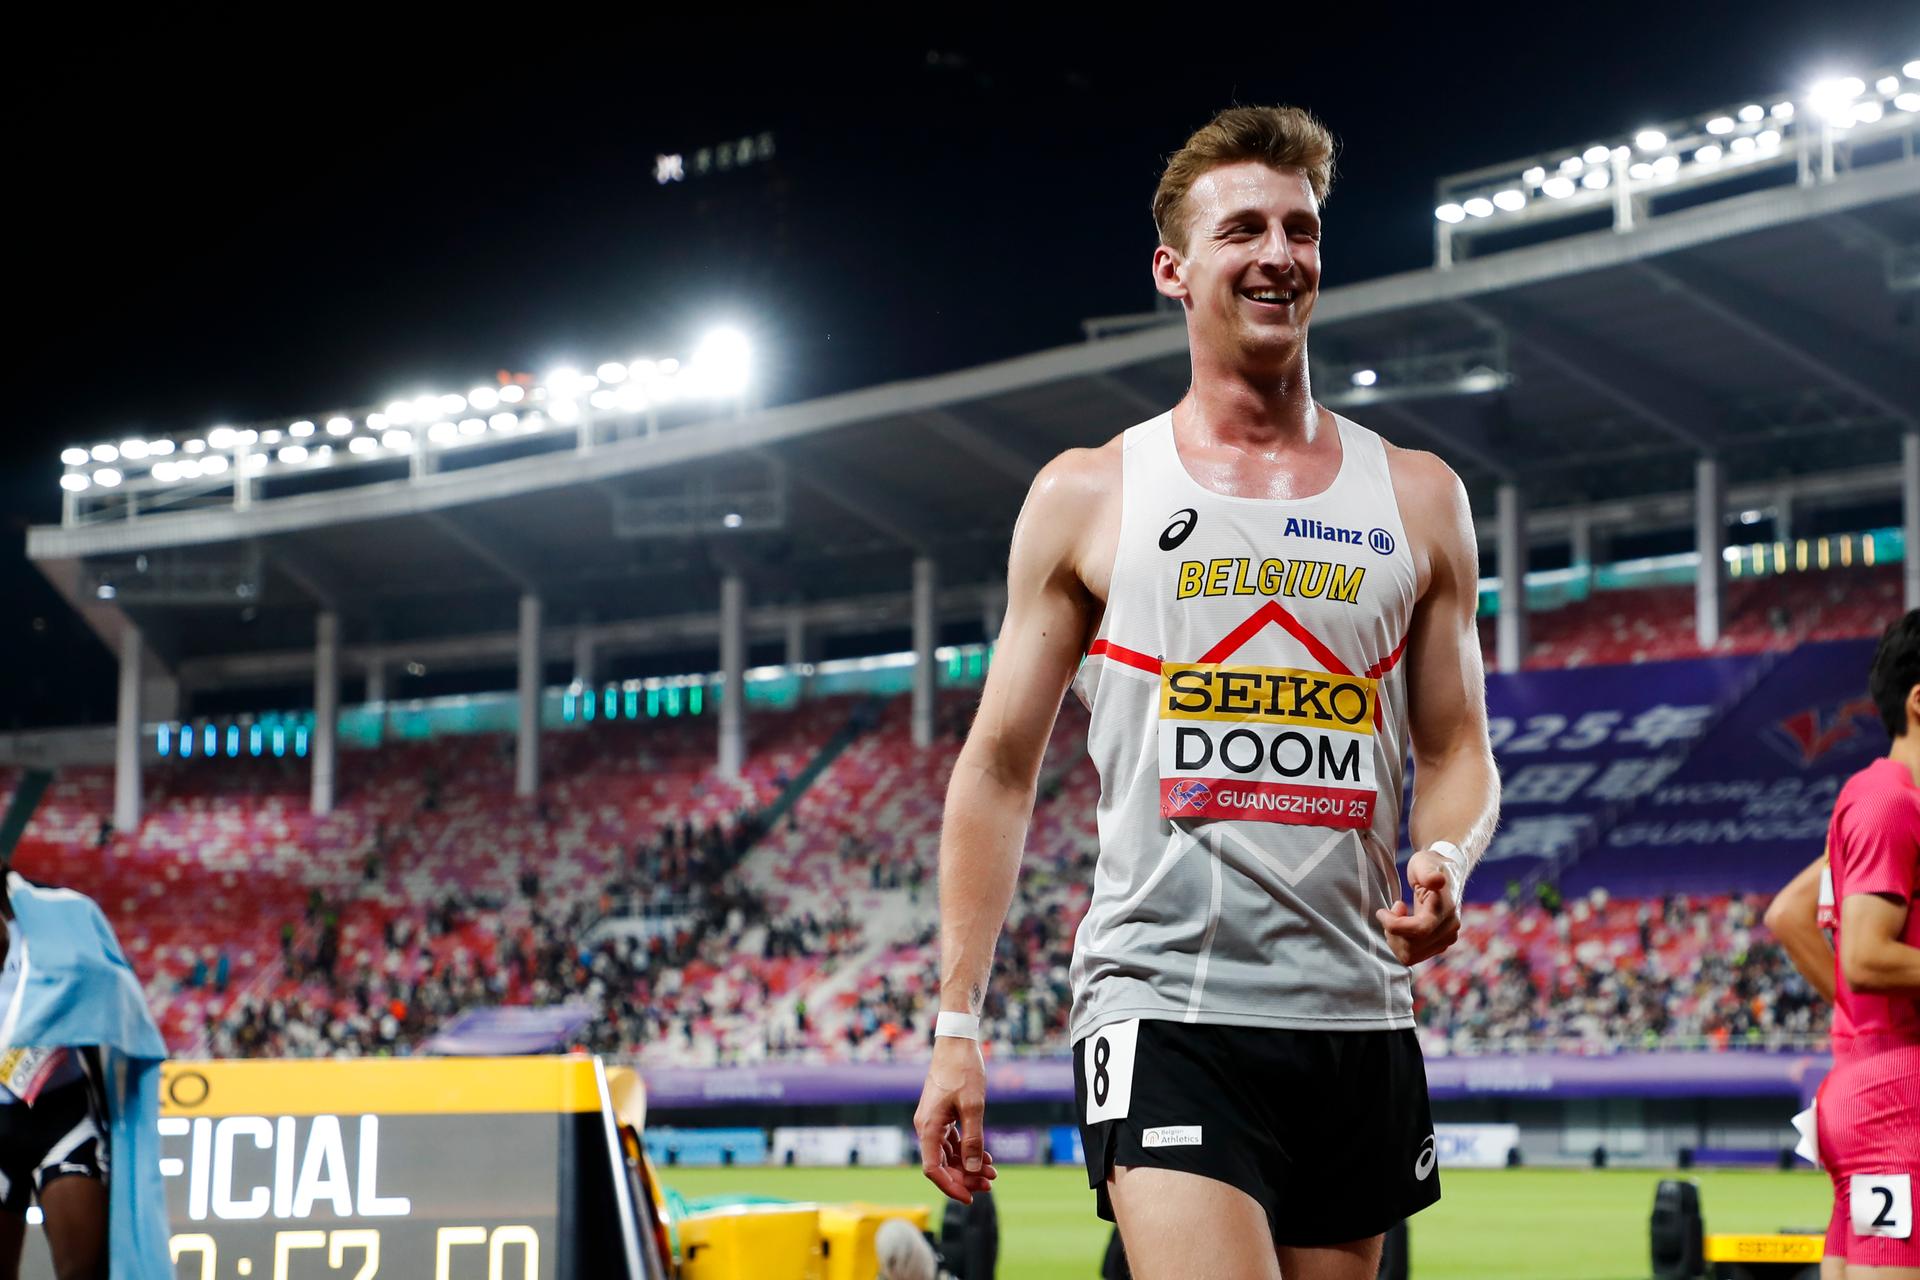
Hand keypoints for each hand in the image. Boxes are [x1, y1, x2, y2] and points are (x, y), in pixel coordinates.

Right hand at [913, 1035, 997, 1202]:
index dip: (951, 1186)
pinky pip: (952, 1141)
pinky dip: (967, 1150)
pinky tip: (986, 1157)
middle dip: (965, 1177)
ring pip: (948, 1154)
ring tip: (992, 1173)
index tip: (970, 1197)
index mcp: (928, 1127)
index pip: (933, 1169)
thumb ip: (973, 1139)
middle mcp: (926, 1127)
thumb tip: (972, 1168)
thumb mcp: (973, 1106)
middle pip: (941, 1164)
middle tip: (990, 1184)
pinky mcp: (941, 1115)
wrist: (957, 1041)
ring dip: (968, 1165)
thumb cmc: (963, 1070)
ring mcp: (933, 1121)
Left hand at [1374, 849, 1461, 965]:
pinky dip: (1401, 942)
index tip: (1381, 911)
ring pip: (1410, 956)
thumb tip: (1437, 881)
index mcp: (1446, 910)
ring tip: (1398, 916)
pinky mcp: (1439, 945)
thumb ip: (1428, 873)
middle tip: (1391, 910)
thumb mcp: (1424, 863)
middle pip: (1411, 948)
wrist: (1445, 873)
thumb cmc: (1430, 866)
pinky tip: (1403, 924)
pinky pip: (1412, 955)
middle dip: (1393, 932)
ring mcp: (1446, 939)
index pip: (1419, 929)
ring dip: (1396, 939)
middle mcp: (1450, 929)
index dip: (1394, 924)